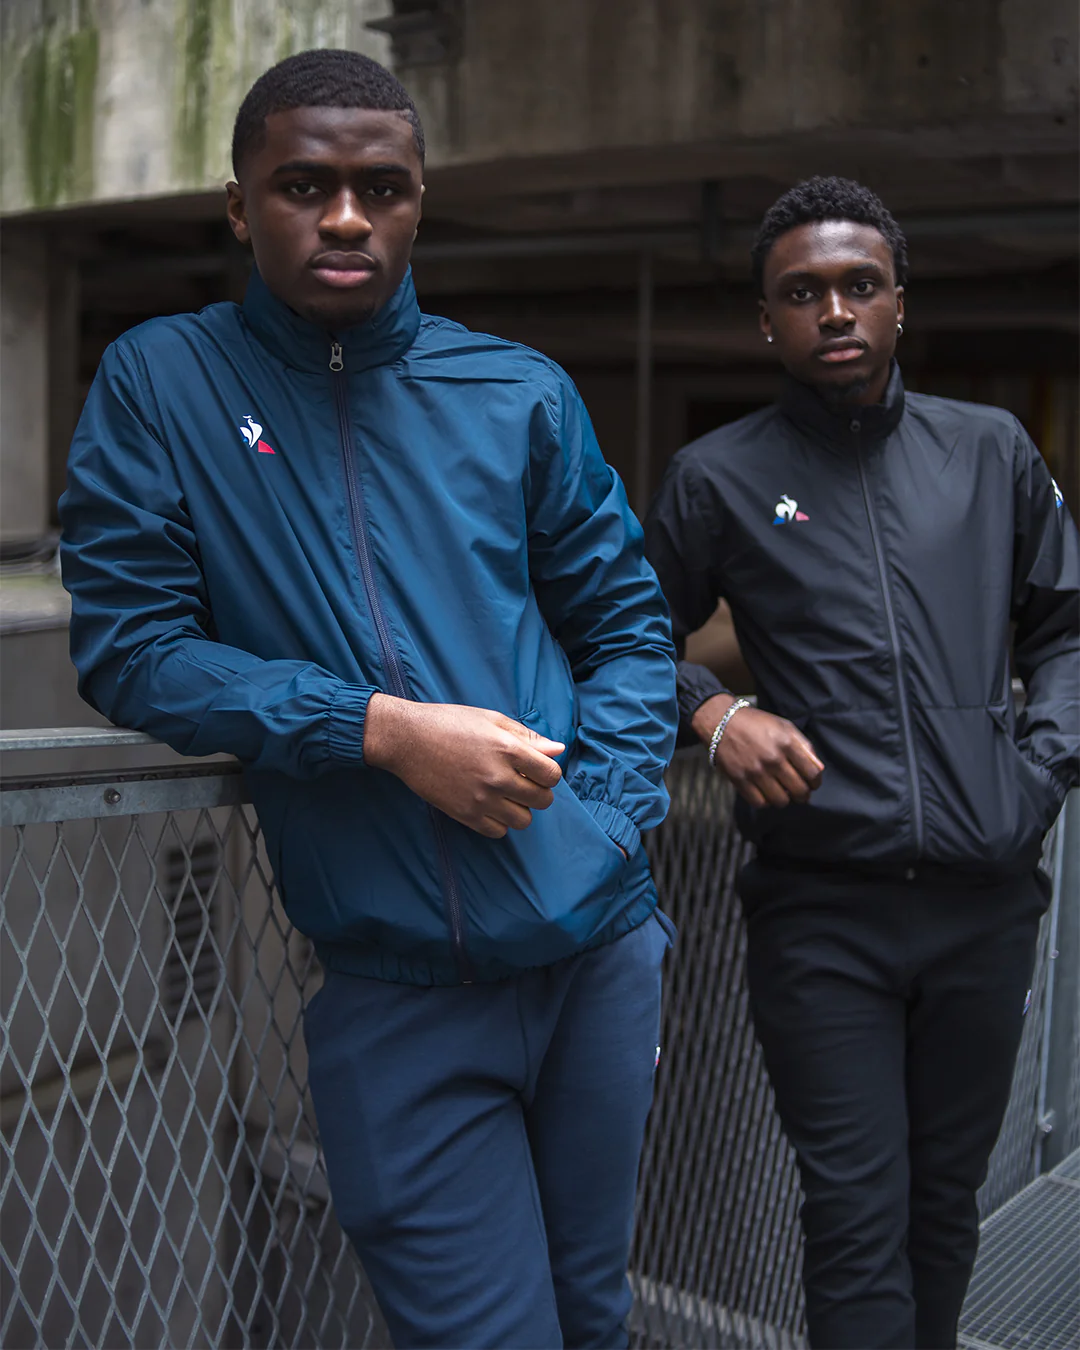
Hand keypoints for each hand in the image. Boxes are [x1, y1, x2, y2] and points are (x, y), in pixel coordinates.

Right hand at [363, 695, 563, 837]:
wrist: (407, 739)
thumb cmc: (449, 723)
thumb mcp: (491, 720)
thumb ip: (527, 737)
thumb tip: (558, 750)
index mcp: (508, 749)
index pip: (552, 775)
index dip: (549, 773)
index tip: (537, 770)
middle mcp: (498, 777)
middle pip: (542, 800)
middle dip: (537, 791)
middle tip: (522, 781)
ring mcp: (481, 799)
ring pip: (523, 820)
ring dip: (520, 808)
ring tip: (505, 794)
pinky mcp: (464, 814)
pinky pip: (498, 831)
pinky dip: (499, 821)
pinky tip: (489, 805)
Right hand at [692, 695, 823, 808]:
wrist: (722, 721)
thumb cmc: (755, 723)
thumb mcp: (784, 726)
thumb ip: (804, 746)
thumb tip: (818, 769)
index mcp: (786, 743)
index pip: (812, 773)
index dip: (816, 782)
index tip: (812, 783)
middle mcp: (772, 759)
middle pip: (799, 790)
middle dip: (803, 795)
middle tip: (800, 792)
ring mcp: (755, 771)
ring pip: (781, 801)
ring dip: (785, 799)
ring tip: (782, 793)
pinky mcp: (740, 780)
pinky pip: (760, 803)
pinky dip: (766, 802)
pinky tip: (766, 793)